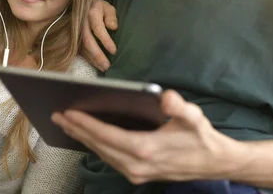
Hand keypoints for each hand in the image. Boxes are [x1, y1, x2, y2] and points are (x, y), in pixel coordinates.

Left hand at [52, 90, 242, 184]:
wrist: (216, 163)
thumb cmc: (202, 137)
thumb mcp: (195, 117)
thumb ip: (180, 107)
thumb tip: (166, 97)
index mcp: (146, 149)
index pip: (107, 135)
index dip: (85, 124)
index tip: (67, 112)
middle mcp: (137, 165)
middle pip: (99, 146)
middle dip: (76, 130)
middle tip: (57, 115)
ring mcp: (136, 173)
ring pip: (102, 154)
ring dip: (83, 139)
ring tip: (66, 124)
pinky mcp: (138, 176)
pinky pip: (110, 160)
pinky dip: (95, 147)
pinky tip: (86, 137)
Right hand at [82, 0, 117, 71]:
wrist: (80, 5)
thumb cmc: (98, 8)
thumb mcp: (108, 7)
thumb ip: (111, 16)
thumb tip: (113, 27)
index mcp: (91, 13)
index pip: (98, 29)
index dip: (105, 40)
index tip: (114, 51)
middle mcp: (81, 22)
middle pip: (88, 40)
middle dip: (97, 54)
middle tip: (107, 65)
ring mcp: (75, 30)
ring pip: (82, 47)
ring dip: (92, 58)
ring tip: (103, 67)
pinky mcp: (72, 37)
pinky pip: (79, 49)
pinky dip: (87, 58)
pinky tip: (95, 64)